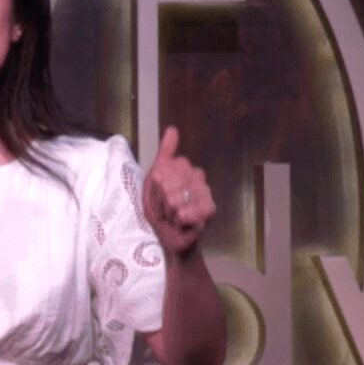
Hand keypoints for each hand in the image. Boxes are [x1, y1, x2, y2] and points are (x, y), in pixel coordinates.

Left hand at [143, 126, 214, 256]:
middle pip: (168, 182)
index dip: (155, 183)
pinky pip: (187, 211)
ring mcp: (205, 191)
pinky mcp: (209, 208)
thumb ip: (164, 154)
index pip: (163, 166)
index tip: (157, 192)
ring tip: (172, 214)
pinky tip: (181, 221)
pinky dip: (179, 219)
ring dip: (168, 211)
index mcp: (183, 167)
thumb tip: (172, 129)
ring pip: (175, 198)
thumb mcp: (154, 179)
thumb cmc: (160, 208)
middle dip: (160, 199)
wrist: (168, 235)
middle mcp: (197, 176)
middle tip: (164, 206)